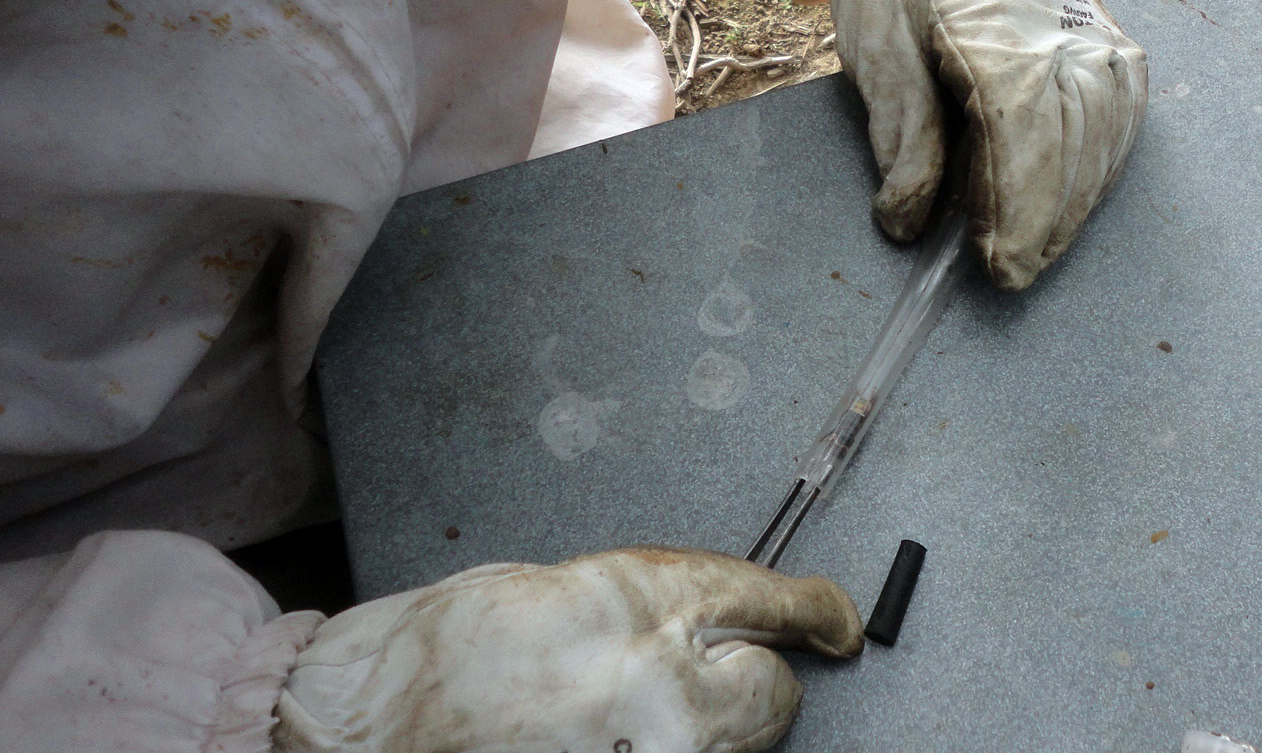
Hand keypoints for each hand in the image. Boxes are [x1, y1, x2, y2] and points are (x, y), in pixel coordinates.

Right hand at [273, 546, 863, 752]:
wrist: (362, 723)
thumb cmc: (449, 649)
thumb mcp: (577, 588)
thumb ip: (668, 609)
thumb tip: (753, 628)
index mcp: (641, 602)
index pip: (775, 608)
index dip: (806, 615)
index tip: (837, 623)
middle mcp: (656, 685)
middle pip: (770, 699)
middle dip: (736, 686)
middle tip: (666, 683)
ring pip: (730, 749)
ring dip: (694, 736)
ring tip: (612, 723)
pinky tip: (604, 743)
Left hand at [829, 0, 1147, 289]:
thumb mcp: (873, 55)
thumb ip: (900, 138)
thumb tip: (908, 223)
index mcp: (989, 12)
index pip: (1020, 123)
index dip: (1014, 204)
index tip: (997, 265)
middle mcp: (1056, 14)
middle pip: (1074, 130)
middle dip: (1047, 215)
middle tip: (1012, 275)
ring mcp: (1089, 19)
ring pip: (1106, 122)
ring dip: (1078, 198)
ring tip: (1039, 250)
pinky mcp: (1105, 30)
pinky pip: (1121, 106)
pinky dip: (1101, 163)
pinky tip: (1071, 201)